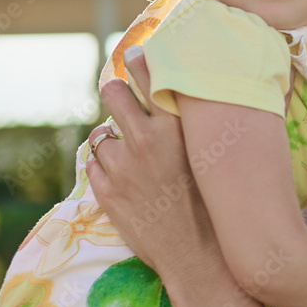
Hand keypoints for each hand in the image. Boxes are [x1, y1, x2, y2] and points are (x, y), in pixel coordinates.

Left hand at [86, 46, 219, 280]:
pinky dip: (105, 167)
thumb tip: (187, 92)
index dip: (139, 60)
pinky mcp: (105, 190)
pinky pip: (94, 164)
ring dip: (112, 140)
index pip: (149, 75)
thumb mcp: (211, 153)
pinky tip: (125, 179)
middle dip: (115, 92)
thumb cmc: (213, 200)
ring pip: (102, 133)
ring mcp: (122, 166)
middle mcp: (146, 140)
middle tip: (121, 96)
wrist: (198, 252)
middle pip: (113, 93)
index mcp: (176, 128)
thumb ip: (194, 123)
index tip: (135, 54)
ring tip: (130, 155)